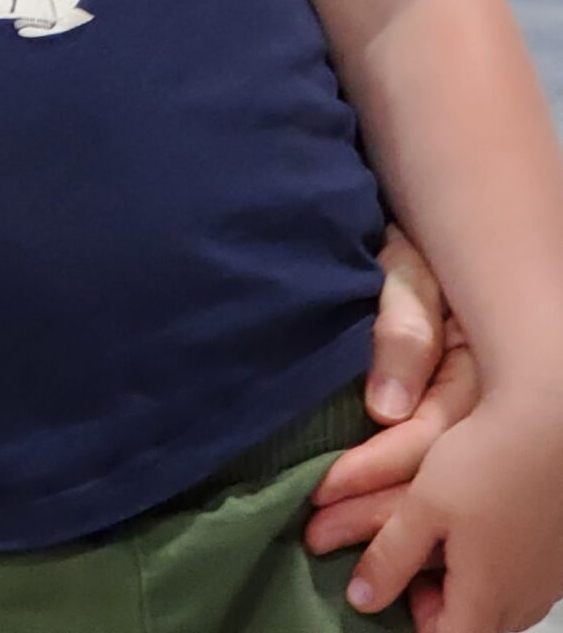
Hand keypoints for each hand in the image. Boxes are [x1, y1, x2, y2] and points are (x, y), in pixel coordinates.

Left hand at [311, 229, 471, 568]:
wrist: (433, 243)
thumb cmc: (409, 256)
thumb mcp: (404, 276)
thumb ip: (401, 330)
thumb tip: (384, 409)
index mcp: (481, 373)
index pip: (429, 438)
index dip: (373, 467)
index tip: (322, 491)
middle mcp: (494, 413)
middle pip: (441, 482)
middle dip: (379, 519)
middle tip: (317, 538)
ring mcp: (491, 436)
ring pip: (452, 505)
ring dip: (398, 538)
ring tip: (347, 568)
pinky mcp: (484, 452)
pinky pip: (461, 509)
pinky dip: (428, 540)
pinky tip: (396, 563)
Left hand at [336, 388, 562, 632]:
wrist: (554, 425)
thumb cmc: (485, 465)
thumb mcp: (424, 507)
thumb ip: (392, 558)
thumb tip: (361, 600)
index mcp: (488, 600)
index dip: (412, 620)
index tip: (390, 584)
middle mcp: (524, 602)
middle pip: (472, 624)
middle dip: (434, 601)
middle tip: (406, 555)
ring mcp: (546, 581)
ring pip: (497, 602)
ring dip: (463, 580)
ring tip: (438, 533)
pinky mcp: (557, 556)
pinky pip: (519, 578)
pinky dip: (492, 562)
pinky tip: (478, 520)